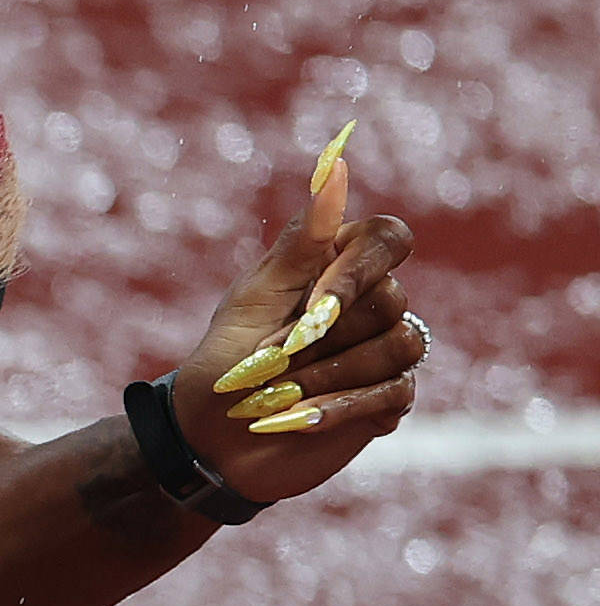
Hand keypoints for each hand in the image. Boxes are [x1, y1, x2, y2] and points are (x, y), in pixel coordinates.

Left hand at [165, 134, 426, 506]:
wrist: (205, 441)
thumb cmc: (224, 363)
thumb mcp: (254, 297)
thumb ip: (302, 240)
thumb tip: (335, 165)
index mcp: (340, 267)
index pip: (390, 240)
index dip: (357, 273)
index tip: (311, 306)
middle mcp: (372, 304)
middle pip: (391, 300)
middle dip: (321, 338)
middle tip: (269, 360)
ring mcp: (385, 352)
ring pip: (399, 345)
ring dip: (327, 374)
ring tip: (275, 394)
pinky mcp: (387, 401)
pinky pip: (393, 392)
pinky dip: (337, 407)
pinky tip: (294, 419)